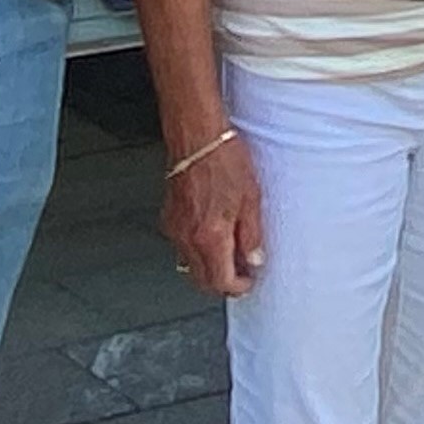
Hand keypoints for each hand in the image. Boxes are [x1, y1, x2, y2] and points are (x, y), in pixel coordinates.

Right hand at [162, 134, 263, 296]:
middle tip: (241, 272)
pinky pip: (182, 246)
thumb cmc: (224, 159)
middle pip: (202, 280)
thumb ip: (252, 234)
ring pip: (190, 266)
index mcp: (210, 236)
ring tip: (230, 253)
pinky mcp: (169, 218)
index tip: (248, 281)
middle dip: (222, 282)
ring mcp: (175, 229)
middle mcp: (188, 238)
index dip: (237, 286)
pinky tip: (213, 235)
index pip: (220, 281)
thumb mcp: (251, 197)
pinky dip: (197, 250)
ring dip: (209, 268)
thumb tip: (254, 259)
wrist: (197, 136)